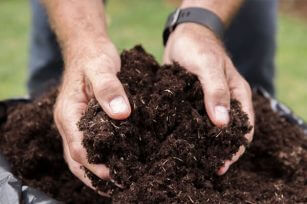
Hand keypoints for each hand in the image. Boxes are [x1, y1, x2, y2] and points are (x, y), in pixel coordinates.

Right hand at [54, 39, 130, 190]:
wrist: (87, 48)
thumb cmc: (93, 56)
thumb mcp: (101, 67)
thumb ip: (109, 88)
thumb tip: (121, 114)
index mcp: (69, 113)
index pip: (78, 147)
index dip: (95, 164)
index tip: (114, 174)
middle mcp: (69, 122)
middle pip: (76, 158)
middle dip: (94, 175)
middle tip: (118, 185)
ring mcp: (76, 123)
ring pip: (81, 155)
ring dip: (95, 171)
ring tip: (117, 182)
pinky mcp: (85, 121)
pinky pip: (89, 144)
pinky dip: (99, 157)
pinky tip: (115, 162)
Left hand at [163, 23, 253, 174]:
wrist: (183, 36)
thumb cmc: (199, 47)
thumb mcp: (209, 66)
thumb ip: (216, 91)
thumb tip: (223, 123)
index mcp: (237, 96)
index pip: (244, 129)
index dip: (235, 149)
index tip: (222, 165)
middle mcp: (224, 103)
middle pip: (226, 134)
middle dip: (218, 151)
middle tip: (204, 168)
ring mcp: (207, 104)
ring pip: (208, 130)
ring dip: (202, 145)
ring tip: (191, 161)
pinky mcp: (191, 104)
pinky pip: (192, 121)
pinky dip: (188, 133)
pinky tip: (178, 143)